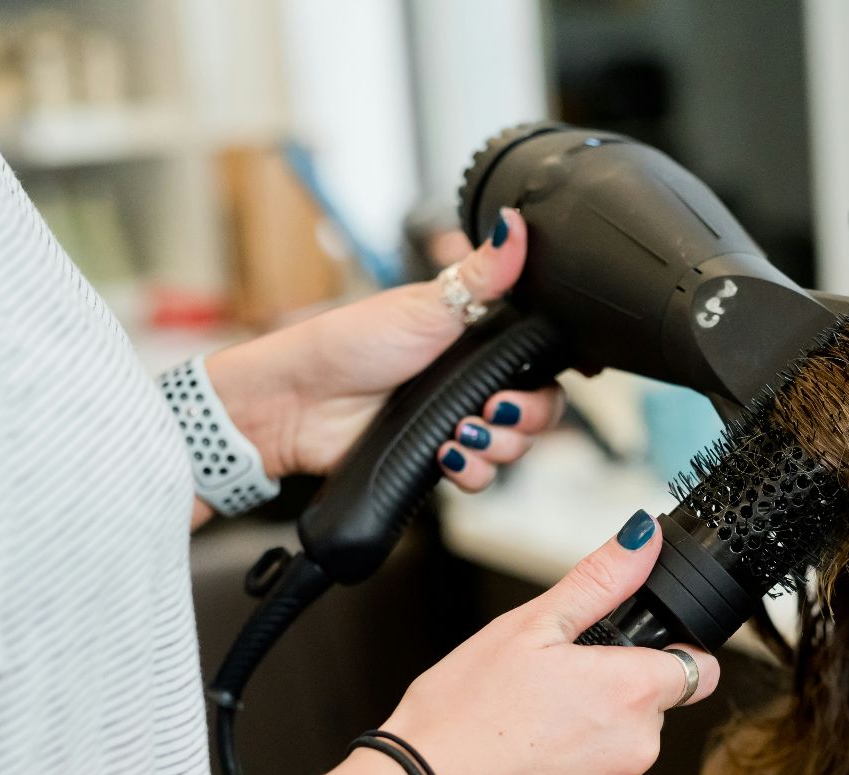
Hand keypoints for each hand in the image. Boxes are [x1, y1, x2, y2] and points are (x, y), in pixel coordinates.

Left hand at [202, 207, 564, 486]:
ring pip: (513, 448)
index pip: (541, 364)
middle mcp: (473, 383)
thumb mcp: (426, 305)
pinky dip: (472, 473)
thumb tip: (516, 222)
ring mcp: (457, 422)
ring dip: (498, 446)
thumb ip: (482, 273)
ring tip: (461, 433)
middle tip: (494, 407)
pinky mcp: (437, 458)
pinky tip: (446, 456)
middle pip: (538, 411)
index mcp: (478, 341)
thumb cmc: (351, 343)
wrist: (298, 403)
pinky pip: (479, 478)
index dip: (549, 378)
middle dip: (527, 417)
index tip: (536, 379)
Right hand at [372, 511, 720, 774]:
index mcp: (629, 691)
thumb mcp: (525, 628)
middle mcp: (638, 750)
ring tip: (524, 739)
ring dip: (589, 746)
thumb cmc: (460, 718)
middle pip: (650, 712)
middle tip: (544, 696)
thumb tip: (642, 538)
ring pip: (621, 757)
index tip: (629, 658)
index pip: (697, 669)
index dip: (666, 656)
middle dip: (609, 700)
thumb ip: (598, 582)